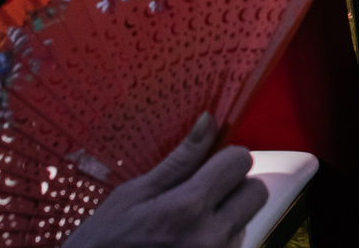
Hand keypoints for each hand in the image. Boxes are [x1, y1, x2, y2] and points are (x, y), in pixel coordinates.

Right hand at [64, 116, 263, 247]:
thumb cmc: (102, 243)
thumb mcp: (131, 196)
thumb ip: (178, 161)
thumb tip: (208, 122)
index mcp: (187, 208)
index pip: (240, 161)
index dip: (225, 158)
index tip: (209, 165)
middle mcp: (210, 237)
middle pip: (255, 192)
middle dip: (234, 186)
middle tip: (201, 194)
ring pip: (247, 220)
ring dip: (228, 216)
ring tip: (188, 225)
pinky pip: (235, 245)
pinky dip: (220, 240)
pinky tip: (189, 243)